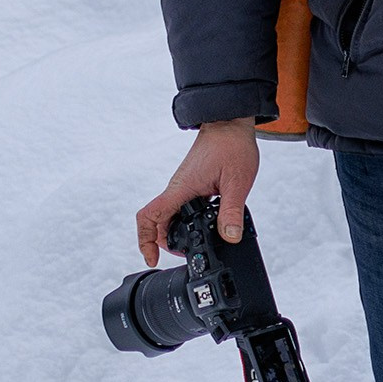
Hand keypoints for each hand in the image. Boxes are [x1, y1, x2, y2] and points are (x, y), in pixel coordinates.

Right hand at [136, 118, 259, 264]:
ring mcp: (183, 187)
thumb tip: (229, 237)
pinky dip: (186, 220)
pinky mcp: (191, 185)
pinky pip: (181, 207)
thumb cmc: (231, 146)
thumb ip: (232, 212)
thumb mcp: (237, 183)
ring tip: (195, 243)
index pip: (149, 217)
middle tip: (186, 253)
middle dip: (165, 242)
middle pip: (157, 222)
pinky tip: (203, 226)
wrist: (230, 124)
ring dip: (176, 232)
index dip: (145, 240)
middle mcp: (177, 189)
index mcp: (181, 189)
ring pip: (169, 215)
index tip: (152, 257)